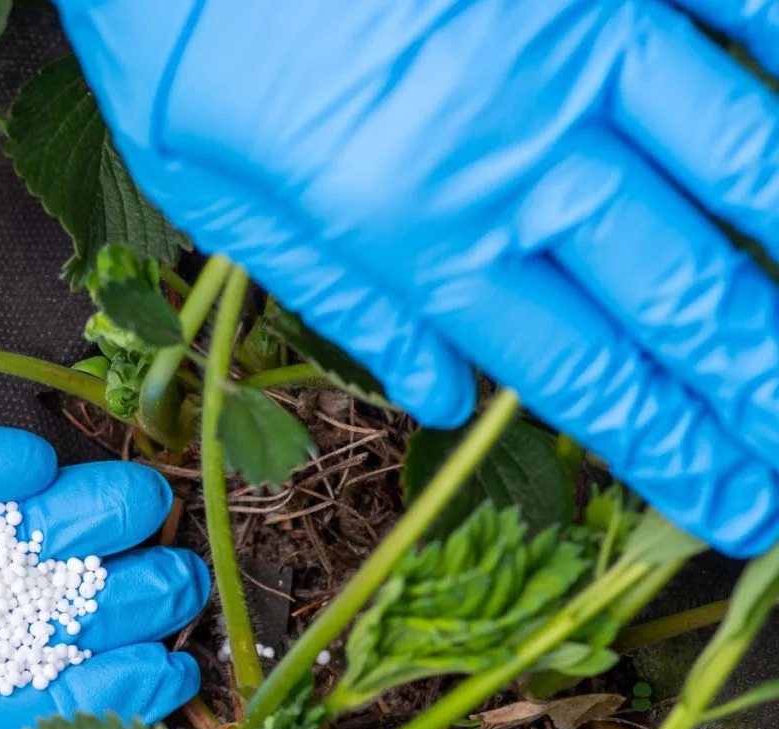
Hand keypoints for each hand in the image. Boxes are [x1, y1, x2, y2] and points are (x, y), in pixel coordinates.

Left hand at [57, 0, 778, 555]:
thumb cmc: (174, 37)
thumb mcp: (221, 203)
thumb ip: (350, 304)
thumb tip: (443, 401)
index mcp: (420, 234)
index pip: (579, 377)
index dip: (668, 452)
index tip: (732, 511)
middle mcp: (516, 151)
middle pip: (674, 298)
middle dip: (754, 394)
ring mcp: (573, 35)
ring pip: (739, 162)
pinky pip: (733, 6)